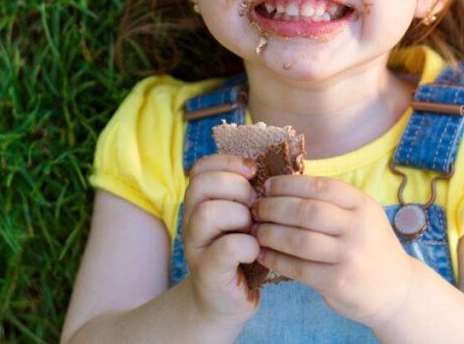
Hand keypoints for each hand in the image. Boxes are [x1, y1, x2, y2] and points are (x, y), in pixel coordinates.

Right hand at [181, 154, 261, 328]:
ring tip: (253, 230)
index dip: (228, 162)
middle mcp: (191, 221)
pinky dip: (247, 245)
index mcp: (199, 203)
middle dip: (236, 188)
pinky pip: (226, 247)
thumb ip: (248, 193)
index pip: (201, 168)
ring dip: (239, 216)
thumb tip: (273, 166)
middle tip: (254, 206)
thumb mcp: (243, 216)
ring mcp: (196, 247)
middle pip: (202, 184)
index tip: (253, 172)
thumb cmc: (242, 253)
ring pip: (208, 212)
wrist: (226, 302)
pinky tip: (255, 251)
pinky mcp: (208, 272)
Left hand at [251, 175, 415, 328]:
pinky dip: (276, 260)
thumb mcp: (360, 215)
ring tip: (256, 231)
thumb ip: (330, 202)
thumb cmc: (368, 245)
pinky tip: (263, 254)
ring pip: (299, 240)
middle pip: (306, 211)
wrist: (396, 288)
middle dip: (274, 208)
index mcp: (362, 204)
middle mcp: (358, 227)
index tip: (267, 187)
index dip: (288, 185)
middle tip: (255, 209)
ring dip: (271, 234)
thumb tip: (281, 186)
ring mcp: (350, 256)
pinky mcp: (339, 282)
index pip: (319, 186)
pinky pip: (299, 268)